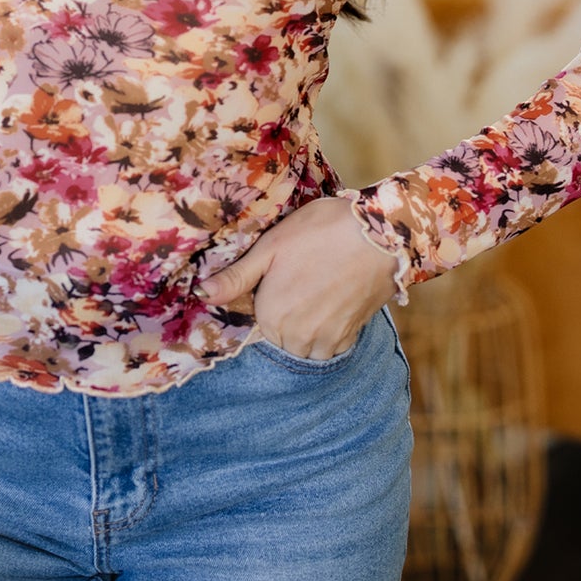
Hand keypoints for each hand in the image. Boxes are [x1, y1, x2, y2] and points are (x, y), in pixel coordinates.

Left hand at [195, 198, 401, 359]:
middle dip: (285, 315)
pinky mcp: (350, 338)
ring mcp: (325, 341)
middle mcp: (295, 336)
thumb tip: (200, 294)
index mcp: (270, 315)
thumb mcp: (270, 247)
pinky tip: (332, 302)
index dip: (266, 296)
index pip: (256, 320)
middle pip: (279, 335)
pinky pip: (328, 347)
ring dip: (305, 328)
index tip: (281, 276)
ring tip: (316, 290)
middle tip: (301, 280)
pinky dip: (327, 332)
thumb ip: (236, 277)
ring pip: (303, 345)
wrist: (379, 235)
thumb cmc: (321, 232)